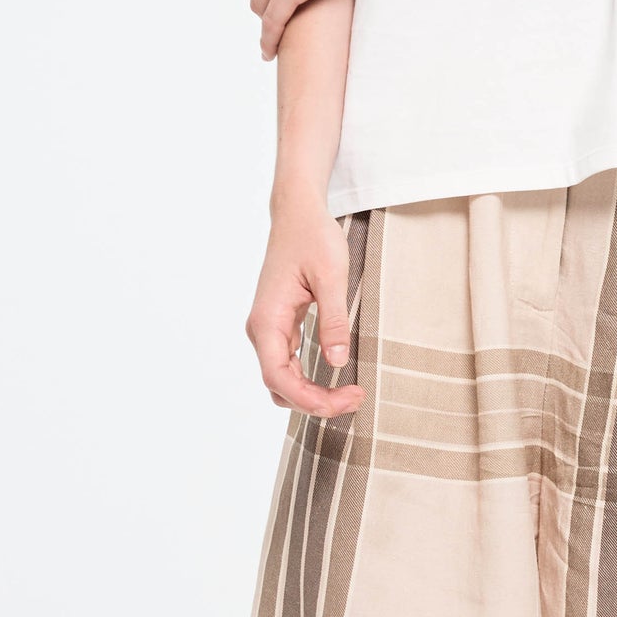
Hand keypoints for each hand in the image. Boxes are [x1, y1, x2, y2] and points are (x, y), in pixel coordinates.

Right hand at [246, 196, 364, 416]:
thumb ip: (333, 320)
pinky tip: (334, 381)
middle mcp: (261, 329)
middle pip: (279, 385)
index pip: (278, 377)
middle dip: (314, 401)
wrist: (297, 214)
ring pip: (282, 379)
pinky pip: (288, 365)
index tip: (343, 401)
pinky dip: (308, 380)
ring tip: (349, 394)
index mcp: (267, 319)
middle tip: (355, 398)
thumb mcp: (332, 276)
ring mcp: (268, 329)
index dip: (308, 399)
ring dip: (311, 394)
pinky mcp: (279, 326)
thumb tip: (337, 361)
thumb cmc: (312, 238)